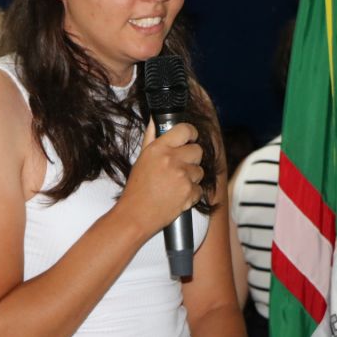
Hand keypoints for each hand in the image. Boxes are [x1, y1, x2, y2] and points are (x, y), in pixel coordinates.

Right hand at [117, 122, 203, 238]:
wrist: (136, 215)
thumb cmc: (137, 189)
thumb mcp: (141, 159)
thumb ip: (152, 138)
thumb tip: (156, 121)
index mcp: (159, 148)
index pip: (185, 130)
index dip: (191, 133)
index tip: (190, 138)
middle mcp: (172, 159)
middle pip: (198, 150)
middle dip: (191, 158)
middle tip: (179, 166)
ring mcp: (182, 176)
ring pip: (200, 170)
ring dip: (191, 177)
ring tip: (175, 184)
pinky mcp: (189, 192)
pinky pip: (200, 188)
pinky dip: (191, 193)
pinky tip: (177, 195)